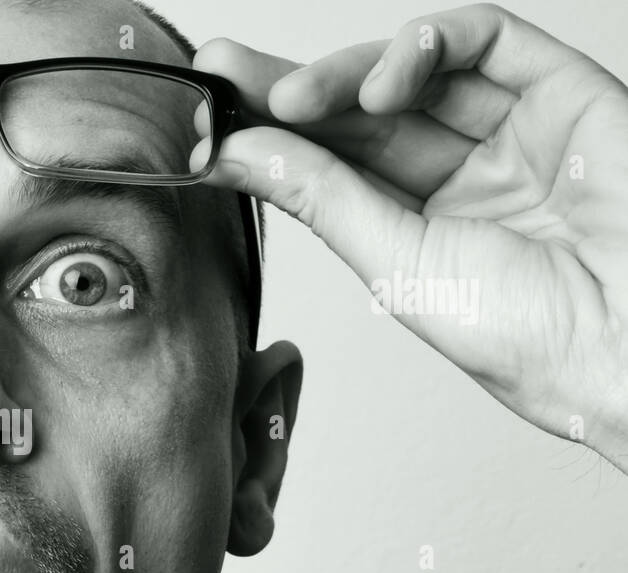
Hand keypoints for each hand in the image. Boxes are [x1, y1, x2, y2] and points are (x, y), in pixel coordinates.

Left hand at [193, 3, 627, 471]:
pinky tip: (375, 85)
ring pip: (413, 72)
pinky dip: (424, 47)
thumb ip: (322, 198)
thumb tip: (237, 154)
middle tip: (222, 73)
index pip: (331, 168)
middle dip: (286, 91)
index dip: (270, 139)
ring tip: (290, 98)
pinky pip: (486, 42)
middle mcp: (462, 176)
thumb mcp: (397, 264)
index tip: (204, 123)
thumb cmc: (533, 337)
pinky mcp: (561, 93)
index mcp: (420, 229)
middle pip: (359, 115)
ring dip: (343, 73)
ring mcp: (511, 132)